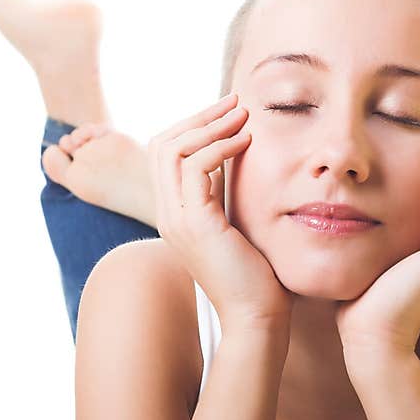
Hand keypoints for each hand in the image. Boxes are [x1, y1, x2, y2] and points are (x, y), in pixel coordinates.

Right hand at [148, 93, 293, 333]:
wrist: (257, 317)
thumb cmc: (256, 274)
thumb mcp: (236, 222)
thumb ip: (225, 191)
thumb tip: (234, 155)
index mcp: (174, 214)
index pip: (165, 154)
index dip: (194, 126)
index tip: (229, 113)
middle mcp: (167, 215)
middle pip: (162, 144)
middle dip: (199, 116)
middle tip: (235, 102)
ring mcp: (176, 220)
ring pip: (173, 150)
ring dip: (210, 125)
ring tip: (243, 114)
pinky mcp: (195, 224)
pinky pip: (197, 168)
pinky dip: (221, 146)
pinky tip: (248, 141)